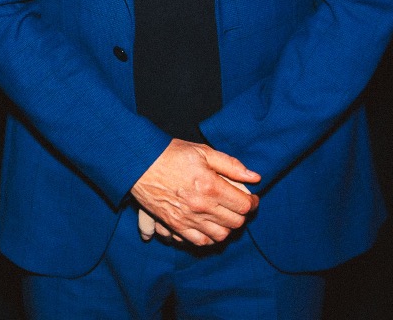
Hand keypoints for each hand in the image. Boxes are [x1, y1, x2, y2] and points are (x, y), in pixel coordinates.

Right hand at [129, 139, 260, 246]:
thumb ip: (230, 165)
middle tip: (237, 205)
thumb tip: (255, 177)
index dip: (252, 202)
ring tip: (223, 216)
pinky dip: (209, 238)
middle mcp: (201, 206)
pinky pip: (201, 241)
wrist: (138, 162)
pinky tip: (209, 226)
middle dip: (241, 214)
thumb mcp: (202, 151)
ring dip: (227, 227)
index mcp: (211, 186)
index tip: (250, 198)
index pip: (244, 205)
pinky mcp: (175, 225)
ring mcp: (188, 218)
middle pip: (236, 222)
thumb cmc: (170, 154)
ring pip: (221, 235)